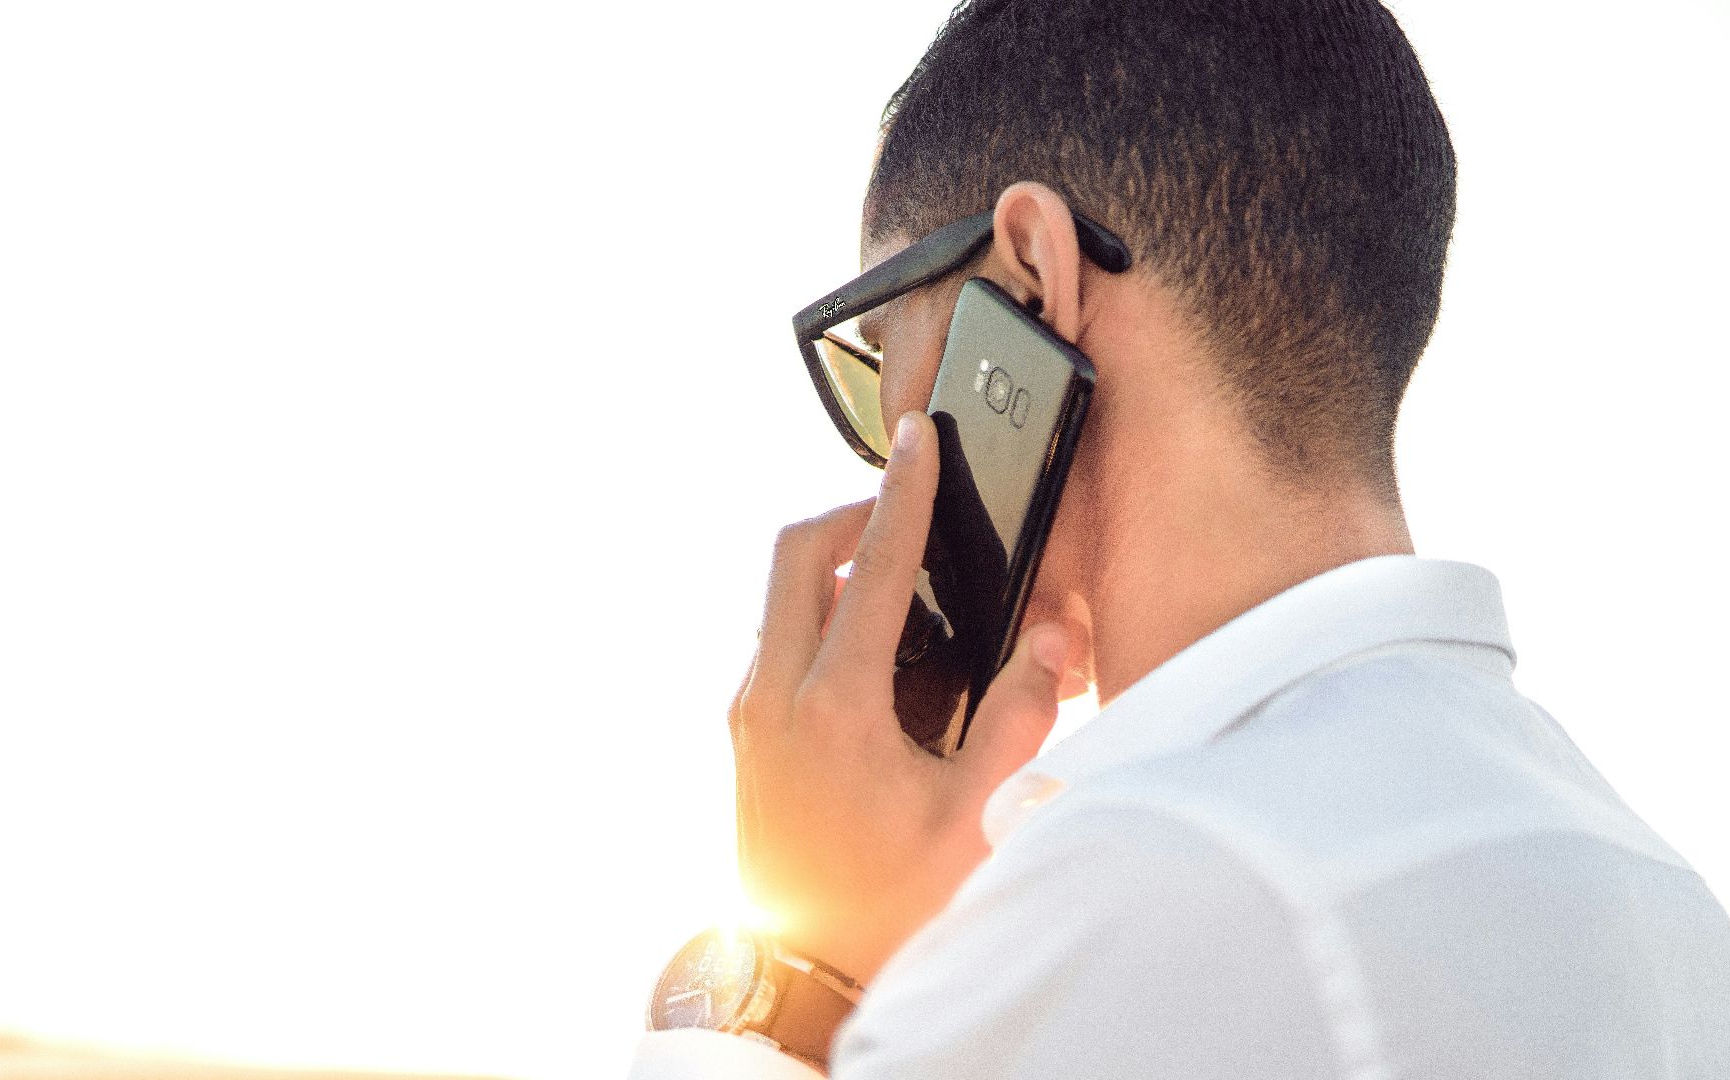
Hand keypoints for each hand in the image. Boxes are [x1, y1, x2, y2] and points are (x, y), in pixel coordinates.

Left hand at [729, 411, 1087, 986]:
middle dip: (849, 516)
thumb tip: (1047, 636)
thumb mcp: (975, 816)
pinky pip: (775, 640)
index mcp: (833, 708)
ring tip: (899, 586)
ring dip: (830, 568)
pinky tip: (873, 654)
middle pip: (793, 556)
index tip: (918, 440)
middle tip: (904, 516)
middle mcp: (772, 698)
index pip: (870, 568)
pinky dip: (816, 616)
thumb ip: (1020, 716)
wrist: (804, 973)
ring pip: (777, 597)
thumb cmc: (887, 904)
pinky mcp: (742, 735)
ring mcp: (747, 715)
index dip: (902, 494)